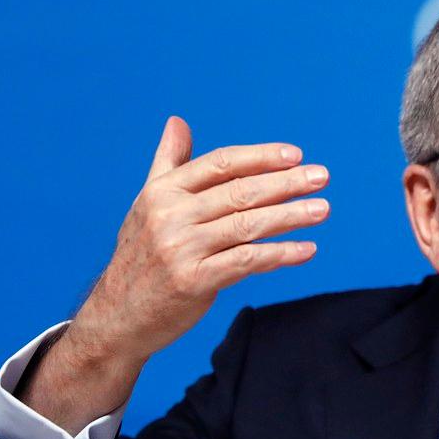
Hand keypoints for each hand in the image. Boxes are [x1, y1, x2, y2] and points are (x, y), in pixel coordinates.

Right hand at [18, 116, 328, 432]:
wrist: (116, 317)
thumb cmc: (140, 256)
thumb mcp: (147, 204)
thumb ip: (169, 162)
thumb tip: (178, 121)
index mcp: (162, 192)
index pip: (221, 164)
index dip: (260, 157)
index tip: (295, 154)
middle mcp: (170, 216)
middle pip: (240, 192)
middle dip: (285, 182)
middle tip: (322, 177)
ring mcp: (182, 249)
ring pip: (248, 225)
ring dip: (290, 216)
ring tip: (322, 209)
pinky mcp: (195, 281)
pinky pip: (247, 262)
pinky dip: (280, 254)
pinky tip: (307, 249)